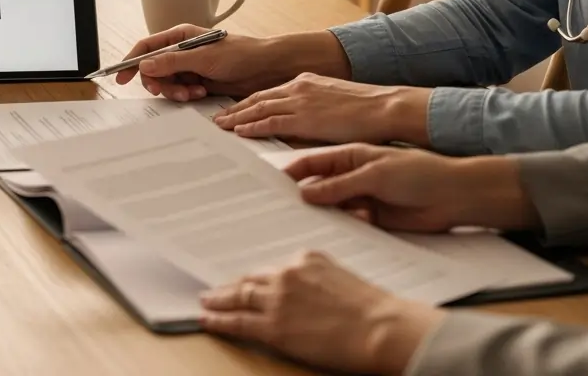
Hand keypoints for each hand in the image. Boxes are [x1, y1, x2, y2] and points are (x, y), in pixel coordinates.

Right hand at [113, 24, 266, 100]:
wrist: (266, 69)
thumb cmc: (241, 54)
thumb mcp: (203, 57)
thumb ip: (172, 61)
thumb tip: (145, 64)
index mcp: (180, 36)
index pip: (147, 46)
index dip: (131, 61)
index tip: (121, 77)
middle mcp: (182, 51)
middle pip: (153, 69)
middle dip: (158, 82)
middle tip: (166, 90)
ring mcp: (189, 68)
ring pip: (166, 83)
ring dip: (175, 91)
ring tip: (192, 92)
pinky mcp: (198, 82)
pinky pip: (180, 92)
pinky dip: (186, 96)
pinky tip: (201, 93)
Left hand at [199, 251, 444, 375]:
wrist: (381, 328)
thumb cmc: (373, 308)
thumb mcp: (342, 278)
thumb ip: (318, 278)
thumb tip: (305, 291)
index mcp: (306, 259)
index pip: (271, 267)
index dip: (256, 275)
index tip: (246, 278)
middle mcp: (287, 274)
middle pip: (250, 280)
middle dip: (232, 285)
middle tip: (214, 288)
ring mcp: (277, 300)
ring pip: (239, 297)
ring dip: (219, 300)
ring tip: (207, 301)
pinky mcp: (273, 326)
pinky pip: (237, 321)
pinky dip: (218, 320)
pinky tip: (207, 319)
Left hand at [213, 73, 431, 146]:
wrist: (386, 107)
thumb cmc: (368, 109)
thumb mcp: (335, 103)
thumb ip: (314, 111)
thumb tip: (303, 125)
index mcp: (306, 82)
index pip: (269, 93)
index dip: (248, 102)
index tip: (234, 110)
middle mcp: (299, 87)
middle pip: (257, 98)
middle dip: (235, 109)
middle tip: (217, 119)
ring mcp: (300, 101)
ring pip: (258, 108)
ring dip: (236, 118)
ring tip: (220, 126)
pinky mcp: (305, 117)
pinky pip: (271, 121)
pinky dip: (252, 126)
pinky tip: (239, 131)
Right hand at [283, 143, 538, 233]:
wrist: (454, 196)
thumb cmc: (419, 173)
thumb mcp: (375, 175)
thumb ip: (340, 185)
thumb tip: (305, 194)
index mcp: (350, 156)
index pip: (312, 163)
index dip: (292, 172)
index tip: (272, 184)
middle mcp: (351, 176)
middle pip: (317, 187)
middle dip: (299, 196)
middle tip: (278, 208)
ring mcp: (360, 197)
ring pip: (330, 207)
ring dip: (319, 214)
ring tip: (299, 222)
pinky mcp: (370, 218)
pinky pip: (346, 223)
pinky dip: (338, 226)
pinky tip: (330, 230)